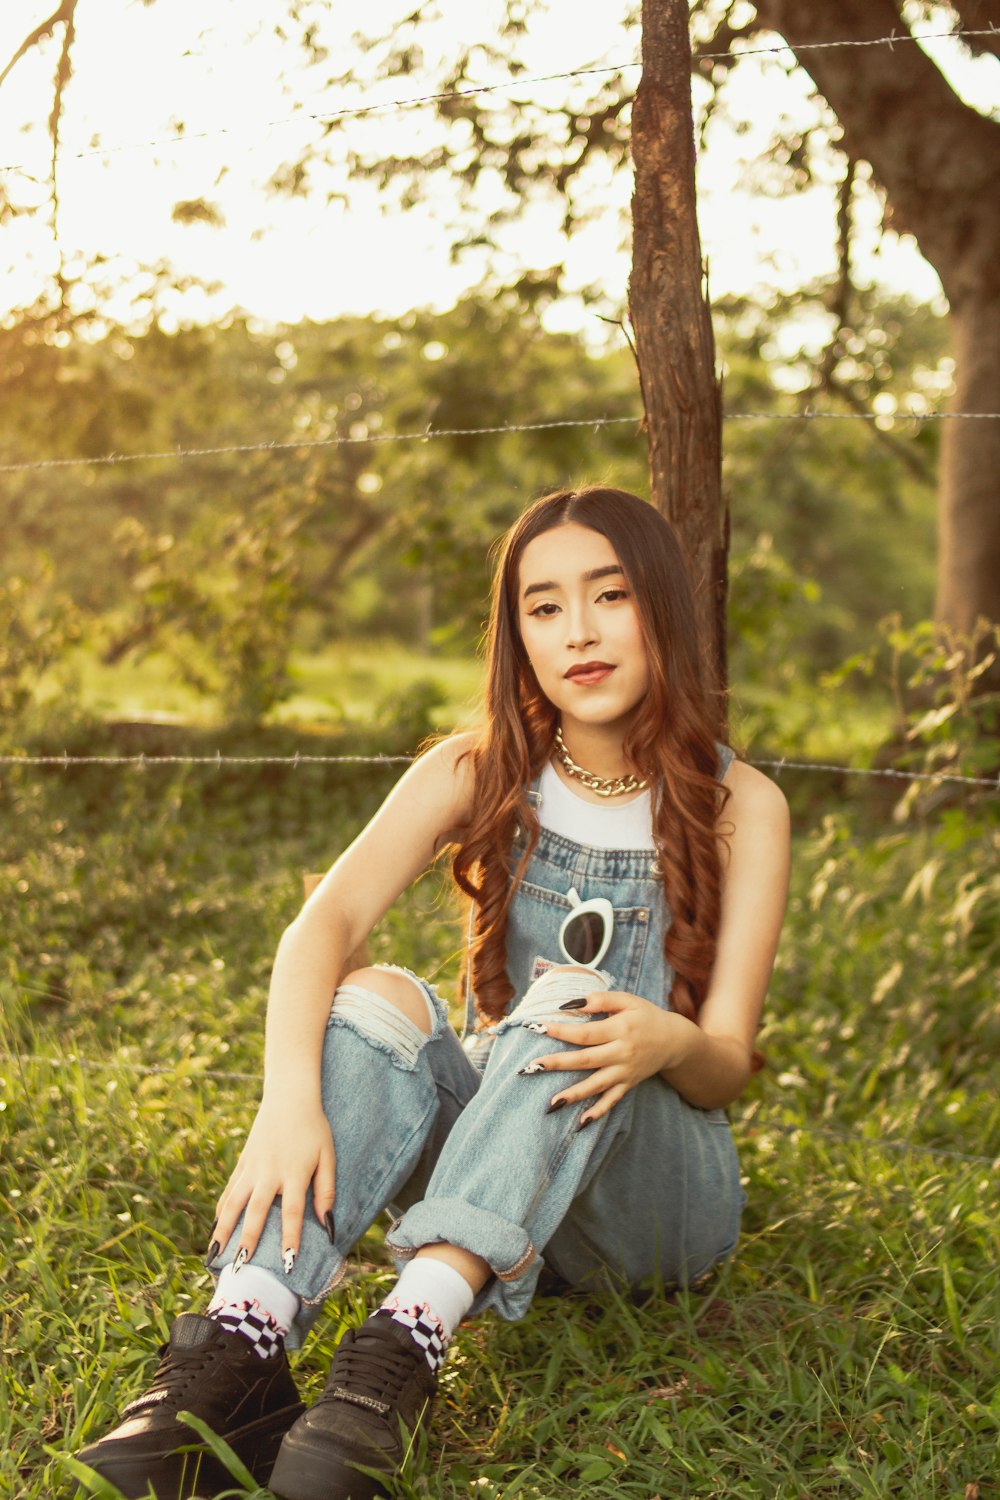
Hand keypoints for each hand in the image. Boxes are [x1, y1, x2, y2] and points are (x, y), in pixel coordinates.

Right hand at [211, 1093, 335, 1268]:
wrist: (290, 1096)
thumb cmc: (314, 1128)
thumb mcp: (328, 1156)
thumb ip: (326, 1190)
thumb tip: (328, 1224)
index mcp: (294, 1173)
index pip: (292, 1212)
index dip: (290, 1238)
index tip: (287, 1263)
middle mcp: (269, 1172)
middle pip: (256, 1211)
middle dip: (247, 1240)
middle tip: (239, 1266)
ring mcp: (252, 1167)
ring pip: (234, 1203)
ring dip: (224, 1229)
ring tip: (214, 1254)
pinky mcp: (242, 1162)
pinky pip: (229, 1190)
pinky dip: (222, 1210)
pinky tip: (215, 1227)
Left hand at [527, 990, 686, 1124]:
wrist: (675, 1040)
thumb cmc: (646, 1016)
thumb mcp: (628, 1000)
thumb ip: (601, 999)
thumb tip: (572, 1003)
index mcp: (620, 1029)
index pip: (585, 1032)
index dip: (560, 1030)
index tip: (536, 1028)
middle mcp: (622, 1052)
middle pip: (586, 1060)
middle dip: (558, 1063)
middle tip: (532, 1066)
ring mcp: (625, 1071)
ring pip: (597, 1085)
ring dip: (574, 1094)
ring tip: (552, 1103)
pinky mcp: (628, 1084)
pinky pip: (612, 1100)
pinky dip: (598, 1112)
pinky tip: (581, 1122)